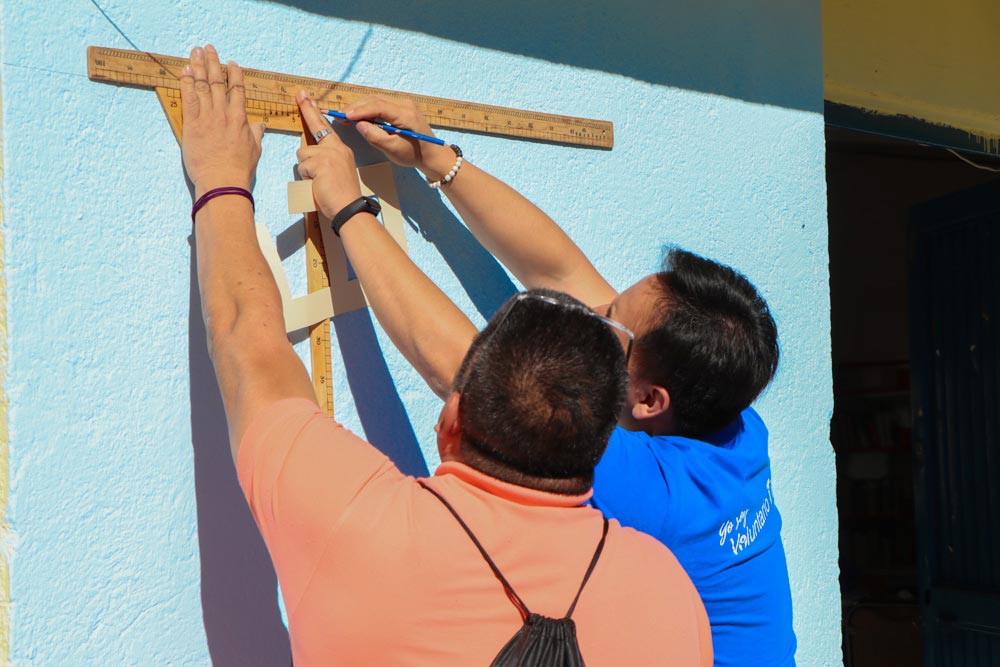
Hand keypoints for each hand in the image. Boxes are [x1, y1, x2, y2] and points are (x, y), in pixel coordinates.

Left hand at [179, 45, 263, 196]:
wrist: (223, 181)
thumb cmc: (239, 169)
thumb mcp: (254, 150)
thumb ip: (256, 133)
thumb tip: (261, 125)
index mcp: (240, 118)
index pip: (238, 90)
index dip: (235, 75)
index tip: (232, 63)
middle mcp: (224, 113)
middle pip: (218, 82)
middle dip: (214, 63)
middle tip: (209, 48)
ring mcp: (207, 116)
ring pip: (203, 85)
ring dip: (199, 66)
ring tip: (195, 51)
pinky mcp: (192, 123)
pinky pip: (189, 97)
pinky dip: (187, 82)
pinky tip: (186, 70)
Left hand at [294, 91, 363, 218]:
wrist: (348, 208)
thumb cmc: (341, 195)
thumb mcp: (335, 172)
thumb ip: (323, 161)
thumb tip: (306, 157)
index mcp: (341, 150)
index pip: (325, 127)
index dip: (315, 112)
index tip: (307, 98)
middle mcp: (337, 148)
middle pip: (316, 127)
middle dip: (307, 109)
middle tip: (300, 94)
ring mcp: (330, 154)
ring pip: (303, 154)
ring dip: (305, 169)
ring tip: (317, 181)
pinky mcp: (321, 163)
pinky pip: (302, 166)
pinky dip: (305, 177)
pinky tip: (317, 184)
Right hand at [343, 97, 456, 179]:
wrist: (432, 155)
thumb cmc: (414, 155)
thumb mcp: (393, 150)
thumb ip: (375, 137)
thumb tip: (359, 125)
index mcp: (405, 114)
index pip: (378, 106)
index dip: (359, 110)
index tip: (344, 115)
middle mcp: (405, 104)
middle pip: (375, 99)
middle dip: (356, 107)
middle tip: (339, 115)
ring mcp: (404, 104)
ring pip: (377, 99)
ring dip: (360, 107)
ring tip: (345, 116)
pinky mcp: (402, 107)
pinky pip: (381, 103)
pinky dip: (368, 108)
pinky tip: (358, 115)